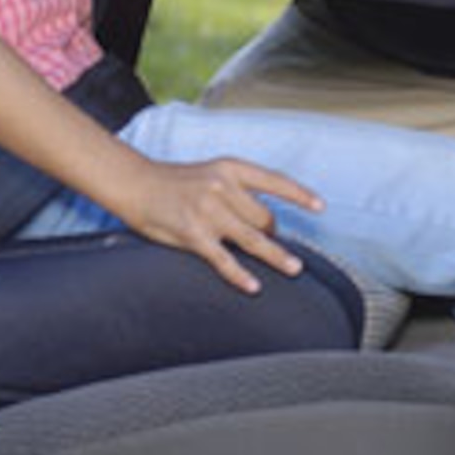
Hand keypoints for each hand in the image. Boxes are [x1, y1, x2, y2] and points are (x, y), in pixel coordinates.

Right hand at [119, 153, 323, 293]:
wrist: (134, 183)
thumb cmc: (173, 182)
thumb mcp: (210, 174)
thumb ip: (236, 191)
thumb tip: (263, 217)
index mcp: (230, 168)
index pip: (274, 181)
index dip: (299, 195)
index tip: (320, 207)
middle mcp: (223, 186)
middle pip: (264, 217)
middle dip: (272, 234)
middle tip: (275, 247)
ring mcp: (208, 210)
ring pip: (252, 239)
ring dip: (276, 256)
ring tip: (294, 269)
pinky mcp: (193, 234)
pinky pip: (224, 260)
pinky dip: (241, 275)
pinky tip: (254, 286)